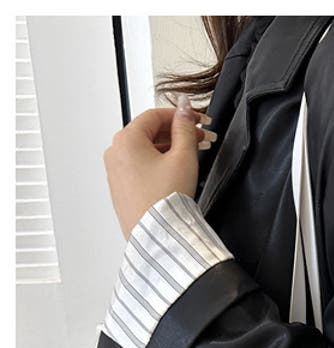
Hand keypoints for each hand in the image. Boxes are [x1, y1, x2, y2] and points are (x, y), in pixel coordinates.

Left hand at [103, 94, 216, 239]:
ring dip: (169, 149)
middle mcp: (115, 153)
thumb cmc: (165, 200)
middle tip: (200, 139)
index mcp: (126, 139)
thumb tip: (184, 108)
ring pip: (145, 151)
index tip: (197, 119)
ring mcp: (116, 172)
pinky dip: (158, 164)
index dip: (180, 115)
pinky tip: (175, 172)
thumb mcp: (183, 157)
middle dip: (177, 133)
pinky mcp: (121, 190)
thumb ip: (185, 128)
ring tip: (191, 157)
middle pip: (149, 132)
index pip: (155, 115)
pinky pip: (140, 168)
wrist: (157, 234)